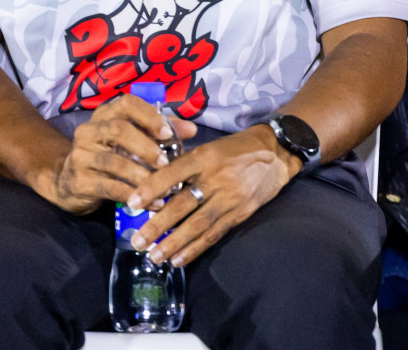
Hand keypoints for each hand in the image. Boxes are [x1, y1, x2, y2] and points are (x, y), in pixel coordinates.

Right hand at [40, 96, 196, 213]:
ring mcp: (80, 156)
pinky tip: (153, 203)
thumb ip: (162, 131)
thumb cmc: (112, 155)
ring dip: (143, 175)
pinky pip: (110, 188)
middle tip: (165, 162)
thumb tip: (191, 130)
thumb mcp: (134, 139)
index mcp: (106, 114)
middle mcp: (89, 131)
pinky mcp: (78, 181)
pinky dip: (135, 195)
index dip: (149, 116)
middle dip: (146, 146)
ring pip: (115, 162)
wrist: (70, 183)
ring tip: (164, 187)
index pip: (126, 103)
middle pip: (119, 130)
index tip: (168, 133)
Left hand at [126, 124, 301, 266]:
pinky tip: (179, 259)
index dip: (150, 188)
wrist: (276, 153)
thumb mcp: (209, 148)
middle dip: (157, 226)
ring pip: (197, 224)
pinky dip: (195, 248)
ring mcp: (230, 197)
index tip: (131, 204)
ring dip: (174, 243)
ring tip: (154, 256)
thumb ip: (184, 165)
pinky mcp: (241, 212)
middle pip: (182, 205)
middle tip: (137, 241)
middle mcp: (216, 178)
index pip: (172, 173)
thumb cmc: (235, 149)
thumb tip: (153, 186)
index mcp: (205, 157)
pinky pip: (215, 233)